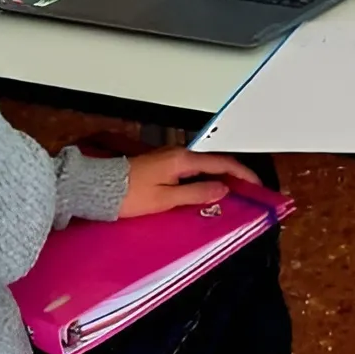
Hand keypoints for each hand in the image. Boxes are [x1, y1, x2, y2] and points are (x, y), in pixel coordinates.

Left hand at [118, 147, 267, 218]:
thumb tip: (222, 190)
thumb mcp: (165, 199)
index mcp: (182, 160)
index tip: (256, 185)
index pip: (222, 164)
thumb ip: (195, 194)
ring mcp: (169, 158)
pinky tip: (204, 191)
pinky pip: (191, 170)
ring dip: (219, 177)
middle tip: (247, 191)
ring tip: (230, 193)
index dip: (242, 174)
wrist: (98, 188)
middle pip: (214, 162)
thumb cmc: (129, 195)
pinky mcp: (161, 165)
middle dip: (234, 175)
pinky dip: (204, 179)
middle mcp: (178, 154)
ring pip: (202, 166)